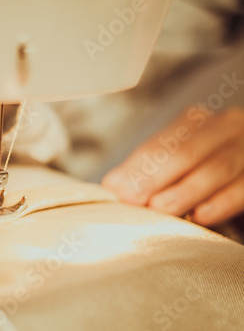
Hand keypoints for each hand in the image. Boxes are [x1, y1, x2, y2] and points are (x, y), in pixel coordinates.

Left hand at [102, 107, 243, 226]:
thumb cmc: (202, 169)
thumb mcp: (175, 163)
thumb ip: (144, 171)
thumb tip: (112, 187)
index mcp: (197, 121)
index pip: (163, 142)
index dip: (138, 166)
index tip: (115, 189)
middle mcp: (226, 128)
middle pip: (187, 152)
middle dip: (156, 177)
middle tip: (132, 200)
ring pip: (217, 168)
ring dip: (186, 191)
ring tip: (159, 208)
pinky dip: (222, 202)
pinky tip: (200, 216)